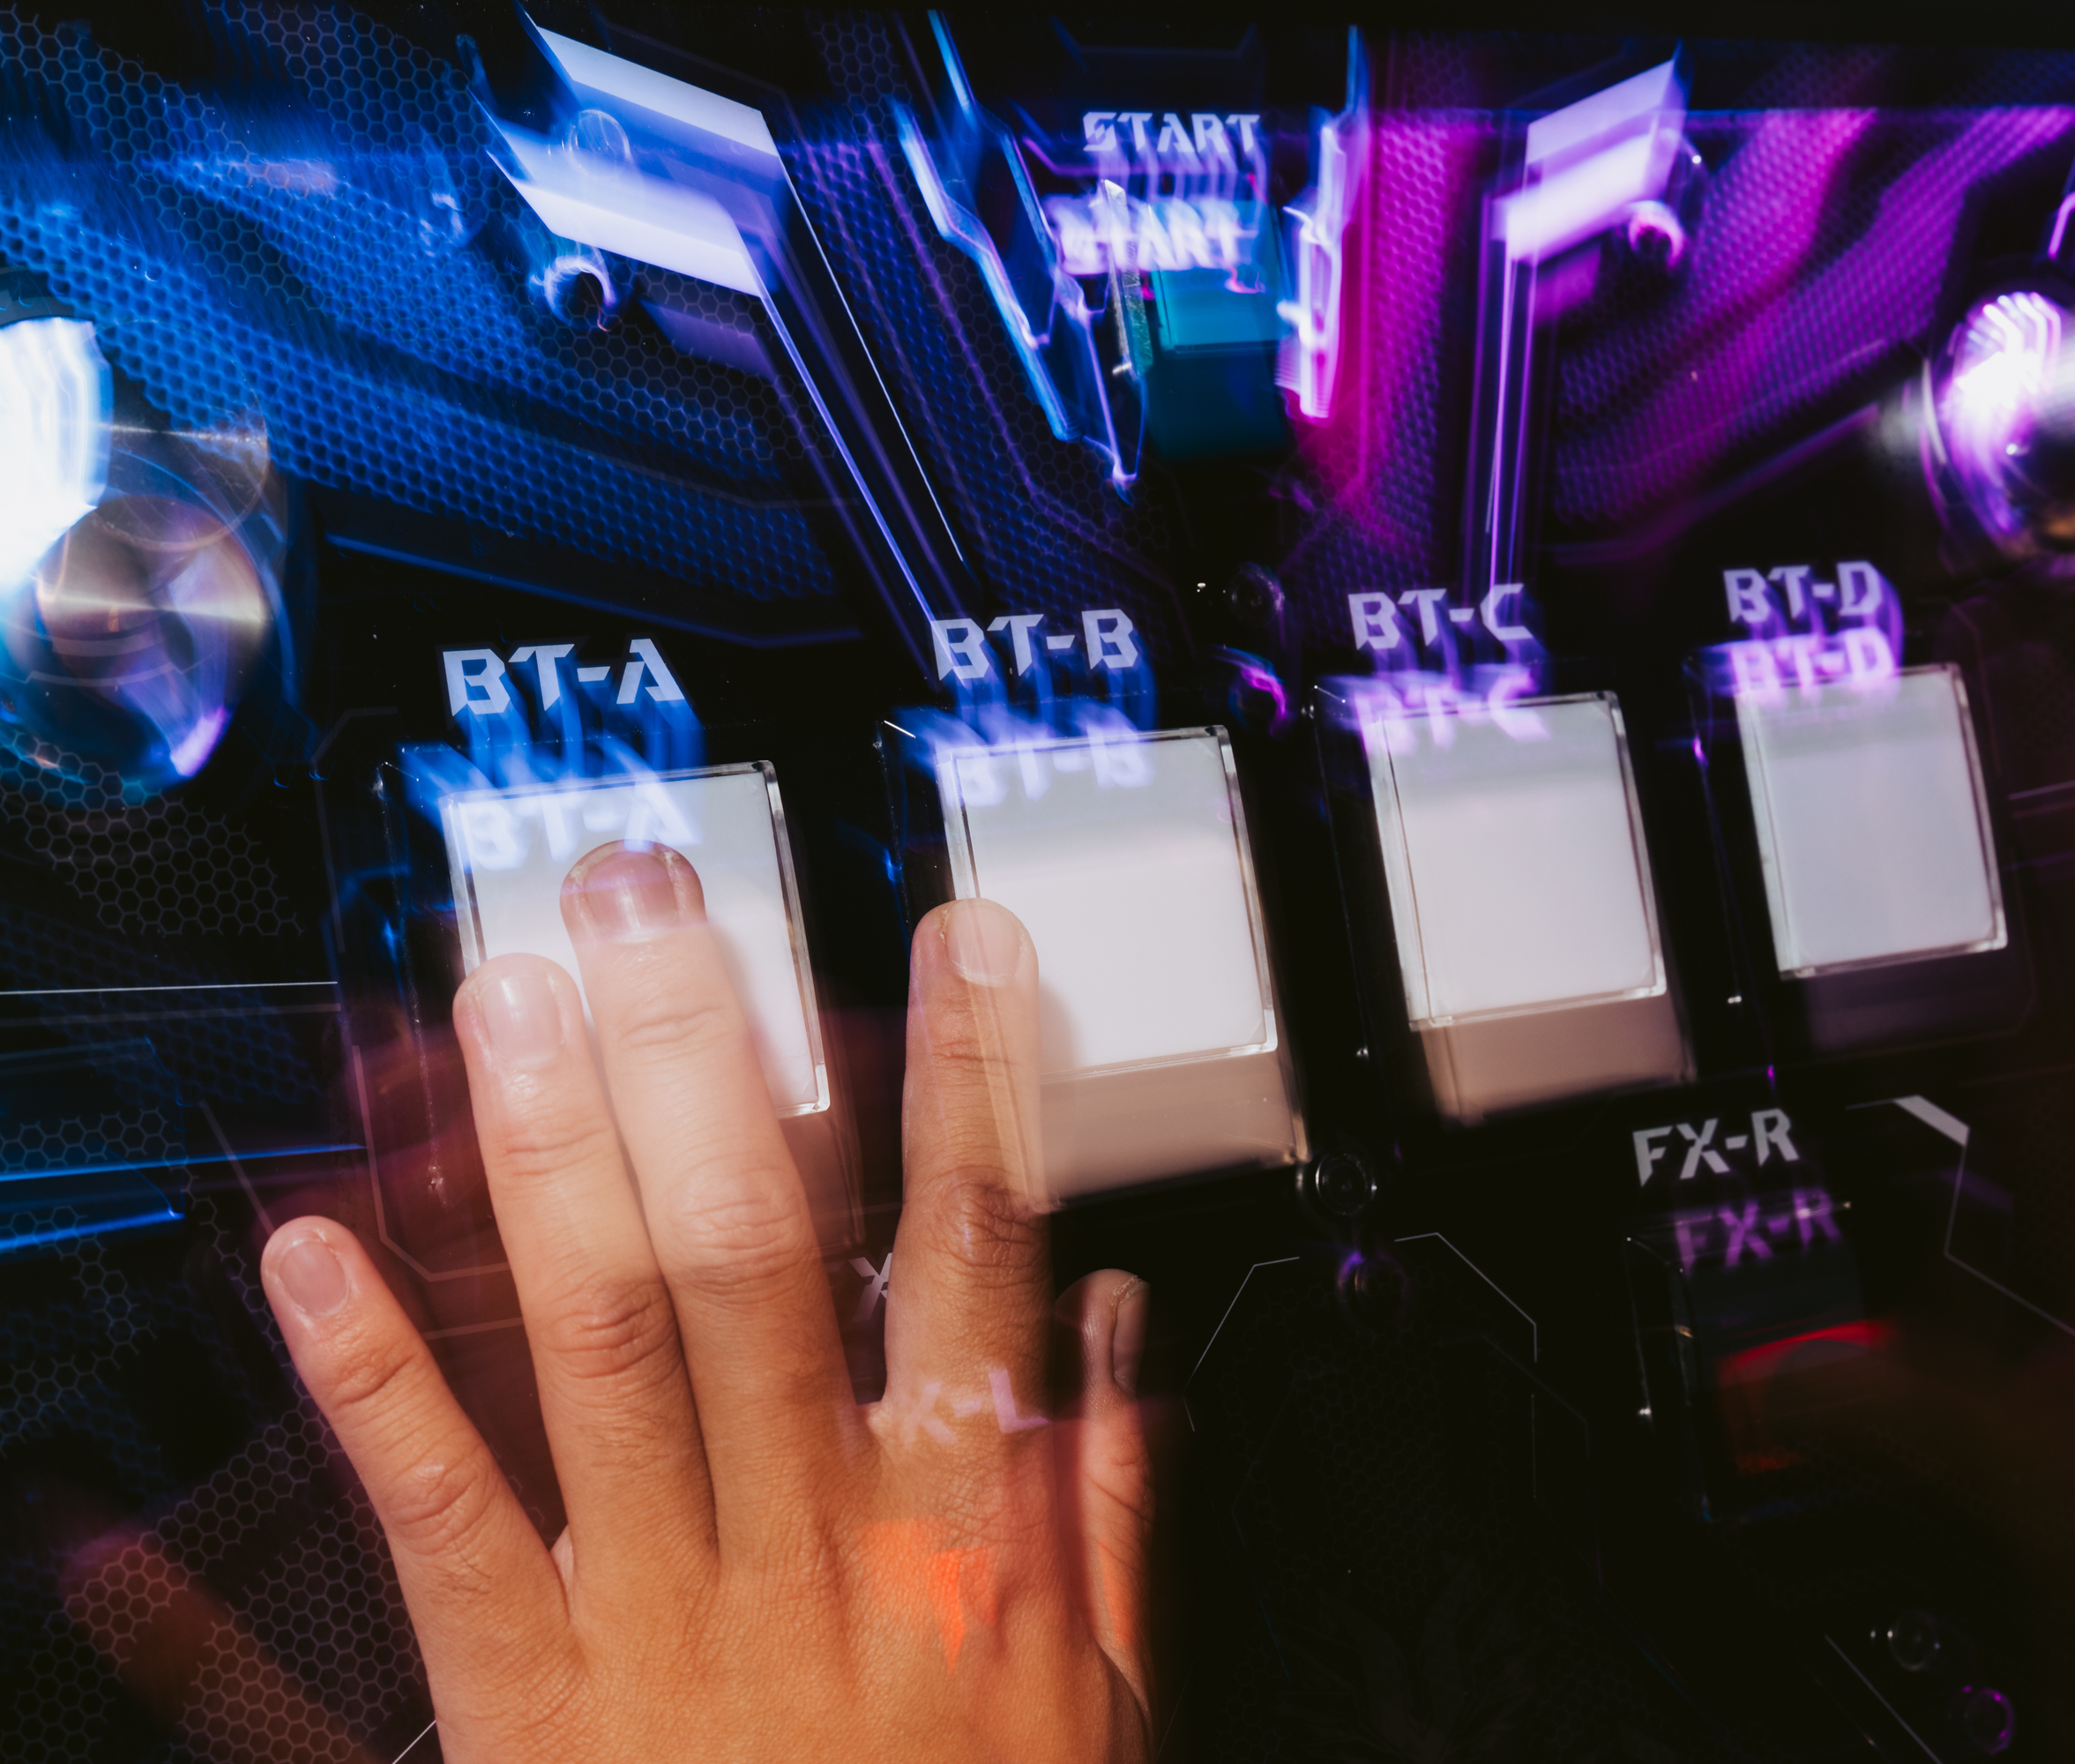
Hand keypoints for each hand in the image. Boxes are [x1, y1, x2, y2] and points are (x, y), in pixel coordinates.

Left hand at [258, 848, 1153, 1759]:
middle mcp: (808, 1544)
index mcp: (956, 1536)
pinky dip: (373, 1387)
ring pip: (606, 1349)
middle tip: (654, 913)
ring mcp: (663, 1610)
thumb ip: (1106, 1505)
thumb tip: (1114, 1323)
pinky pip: (442, 1527)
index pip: (977, 1262)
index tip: (957, 950)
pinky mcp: (531, 1698)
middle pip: (757, 1260)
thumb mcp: (1092, 1704)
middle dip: (707, 1067)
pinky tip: (314, 1259)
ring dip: (553, 1163)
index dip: (971, 1092)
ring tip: (513, 1008)